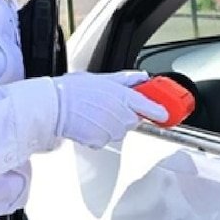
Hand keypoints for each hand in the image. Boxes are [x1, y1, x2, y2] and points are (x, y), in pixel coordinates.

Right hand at [53, 70, 167, 147]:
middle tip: (109, 106)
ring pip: (119, 131)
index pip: (150, 106)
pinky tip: (88, 123)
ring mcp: (111, 130)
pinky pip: (104, 139)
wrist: (54, 106)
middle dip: (124, 115)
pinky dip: (98, 134)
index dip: (160, 111)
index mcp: (123, 97)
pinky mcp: (100, 141)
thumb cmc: (73, 90)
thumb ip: (125, 79)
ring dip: (111, 125)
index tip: (165, 114)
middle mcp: (121, 115)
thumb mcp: (102, 78)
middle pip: (133, 120)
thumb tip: (141, 77)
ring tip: (94, 114)